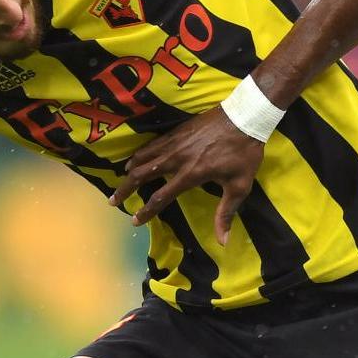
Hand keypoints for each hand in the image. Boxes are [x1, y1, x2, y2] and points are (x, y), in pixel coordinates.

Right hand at [108, 109, 265, 243]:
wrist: (245, 116)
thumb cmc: (244, 153)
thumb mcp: (239, 186)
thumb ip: (226, 213)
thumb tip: (222, 241)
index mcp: (190, 174)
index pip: (161, 197)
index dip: (146, 211)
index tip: (135, 221)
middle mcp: (177, 159)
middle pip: (142, 175)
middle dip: (125, 189)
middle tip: (113, 200)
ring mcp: (174, 143)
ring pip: (142, 157)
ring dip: (129, 170)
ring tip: (121, 180)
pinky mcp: (176, 132)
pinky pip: (151, 145)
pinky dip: (140, 153)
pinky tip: (136, 158)